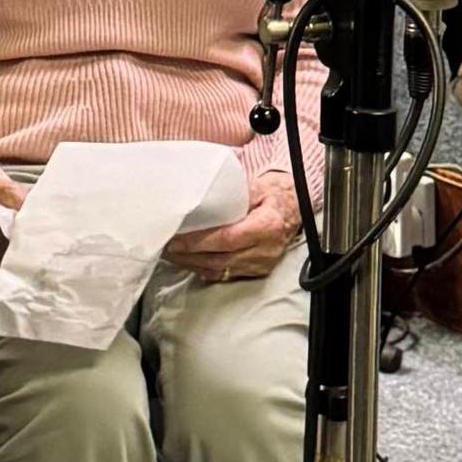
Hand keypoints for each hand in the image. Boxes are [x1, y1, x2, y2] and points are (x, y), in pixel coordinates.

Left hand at [168, 171, 298, 282]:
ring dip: (192, 264)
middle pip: (220, 259)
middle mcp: (266, 249)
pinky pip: (226, 275)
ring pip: (220, 270)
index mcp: (267, 226)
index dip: (199, 242)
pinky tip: (189, 261)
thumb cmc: (274, 194)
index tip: (177, 240)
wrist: (295, 208)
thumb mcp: (256, 186)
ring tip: (172, 255)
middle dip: (189, 256)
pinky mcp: (258, 272)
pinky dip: (204, 269)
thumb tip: (198, 197)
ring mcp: (263, 264)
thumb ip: (231, 194)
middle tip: (166, 248)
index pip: (227, 239)